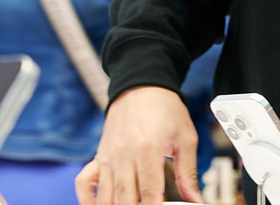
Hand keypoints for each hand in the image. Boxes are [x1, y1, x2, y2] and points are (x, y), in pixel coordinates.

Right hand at [75, 86, 200, 204]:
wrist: (142, 86)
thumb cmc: (165, 110)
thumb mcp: (186, 139)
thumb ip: (188, 173)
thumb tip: (195, 200)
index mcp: (148, 150)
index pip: (149, 194)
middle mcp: (124, 156)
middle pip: (125, 200)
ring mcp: (108, 158)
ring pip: (105, 198)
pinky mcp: (98, 157)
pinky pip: (83, 184)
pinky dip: (88, 200)